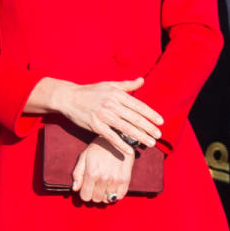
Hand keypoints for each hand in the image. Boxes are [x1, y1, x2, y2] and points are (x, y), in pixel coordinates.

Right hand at [46, 78, 162, 155]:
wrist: (69, 98)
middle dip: (149, 128)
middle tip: (159, 135)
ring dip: (140, 137)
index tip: (160, 122)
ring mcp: (103, 115)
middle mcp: (111, 104)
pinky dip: (121, 144)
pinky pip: (110, 136)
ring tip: (150, 143)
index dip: (151, 114)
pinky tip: (130, 150)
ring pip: (125, 128)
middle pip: (134, 118)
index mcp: (117, 94)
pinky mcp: (95, 126)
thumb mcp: (110, 84)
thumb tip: (142, 80)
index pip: (138, 105)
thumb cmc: (91, 91)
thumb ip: (127, 85)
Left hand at [72, 137, 133, 203]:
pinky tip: (113, 187)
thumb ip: (77, 174)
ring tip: (104, 185)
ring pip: (107, 198)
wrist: (118, 139)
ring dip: (105, 194)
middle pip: (96, 199)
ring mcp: (116, 179)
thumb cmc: (98, 147)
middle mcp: (103, 178)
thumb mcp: (83, 157)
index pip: (85, 196)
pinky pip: (120, 196)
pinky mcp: (126, 179)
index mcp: (91, 173)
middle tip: (96, 186)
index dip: (85, 194)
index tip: (87, 189)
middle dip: (94, 194)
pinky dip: (116, 194)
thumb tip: (75, 189)